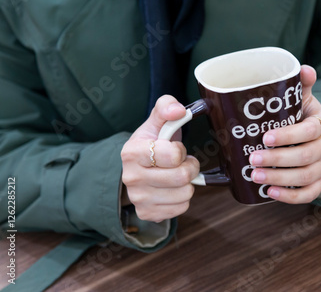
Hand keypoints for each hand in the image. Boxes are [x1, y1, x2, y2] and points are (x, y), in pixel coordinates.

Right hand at [121, 96, 198, 221]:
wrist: (139, 168)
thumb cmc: (152, 142)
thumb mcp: (157, 121)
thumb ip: (167, 107)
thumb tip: (178, 110)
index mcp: (131, 152)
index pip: (173, 155)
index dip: (181, 151)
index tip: (174, 148)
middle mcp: (131, 178)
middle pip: (182, 176)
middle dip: (190, 167)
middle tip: (182, 162)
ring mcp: (138, 198)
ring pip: (185, 194)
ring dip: (188, 183)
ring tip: (176, 174)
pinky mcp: (147, 213)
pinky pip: (181, 208)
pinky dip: (182, 198)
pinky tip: (172, 189)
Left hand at [249, 65, 320, 203]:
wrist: (315, 137)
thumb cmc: (301, 116)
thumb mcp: (302, 99)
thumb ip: (300, 84)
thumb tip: (304, 68)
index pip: (309, 130)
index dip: (289, 136)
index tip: (265, 138)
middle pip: (306, 156)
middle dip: (278, 160)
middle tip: (253, 160)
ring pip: (306, 177)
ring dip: (280, 178)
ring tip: (255, 176)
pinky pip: (309, 194)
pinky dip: (290, 196)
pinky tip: (270, 192)